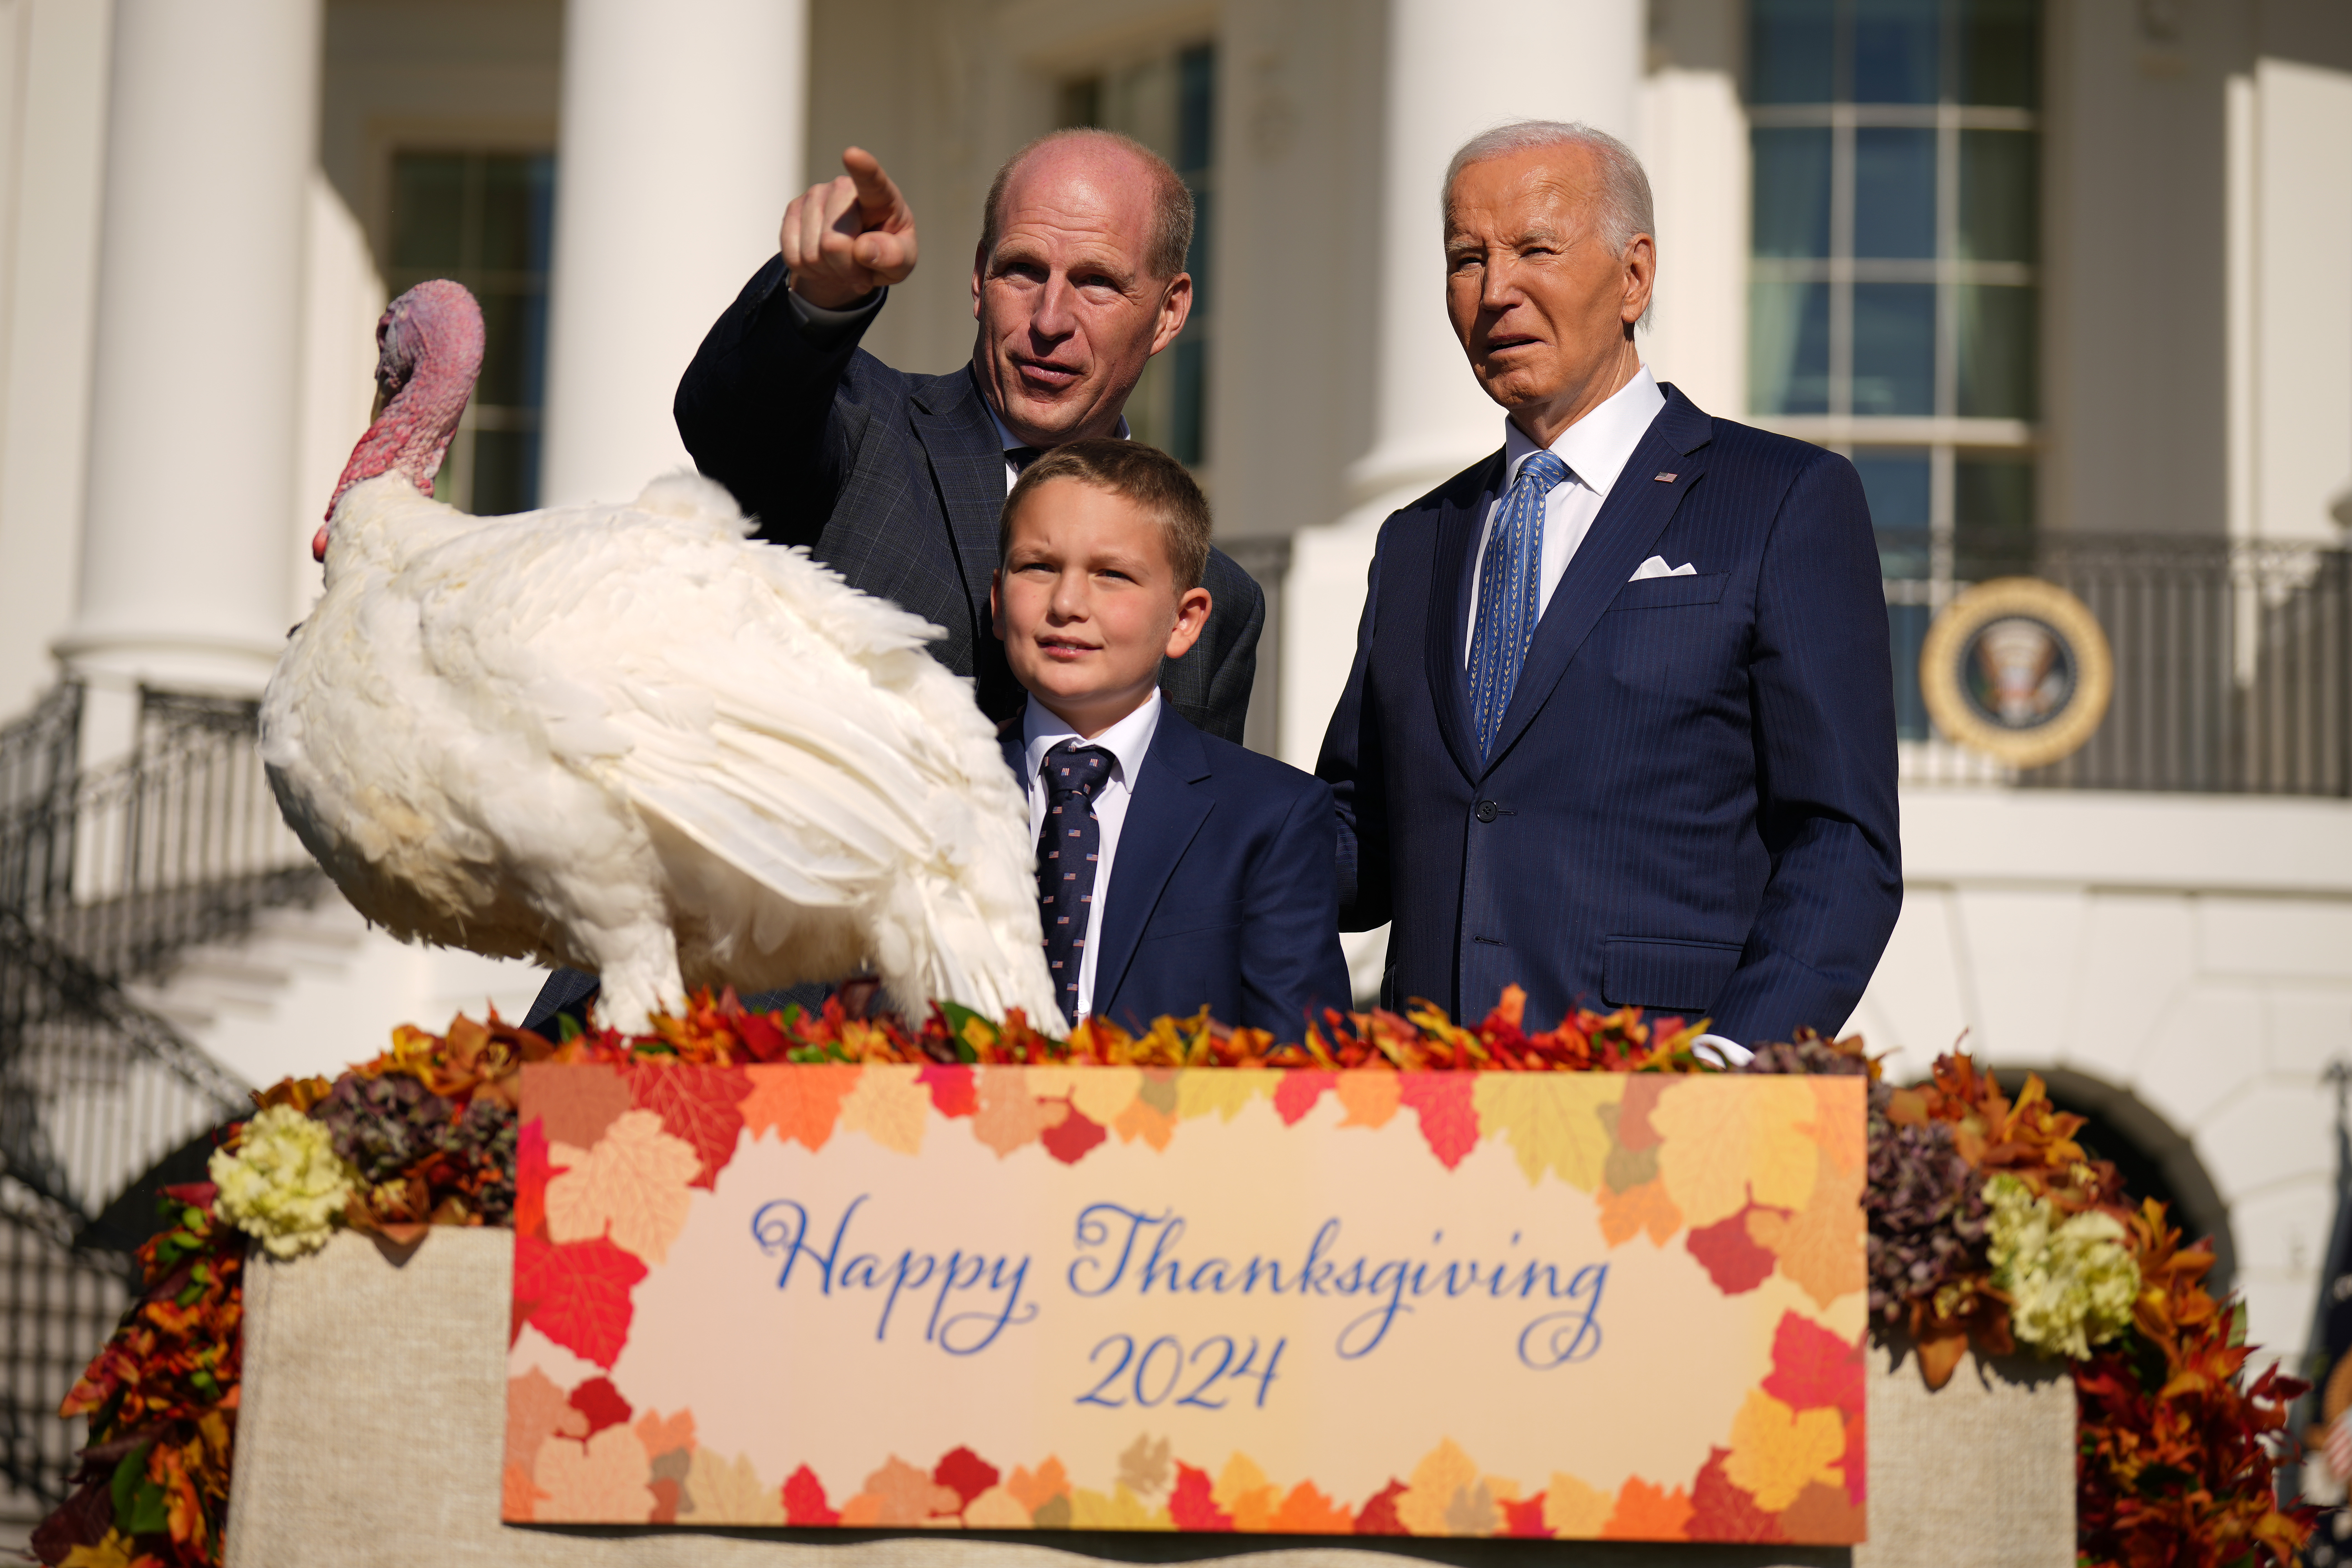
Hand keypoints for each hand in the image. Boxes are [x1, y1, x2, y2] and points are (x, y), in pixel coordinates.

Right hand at [780, 147, 917, 308]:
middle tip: (860, 272)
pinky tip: (823, 262)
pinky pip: (792, 256)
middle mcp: (843, 188)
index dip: (862, 168)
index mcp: (880, 196)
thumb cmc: (885, 255)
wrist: (856, 259)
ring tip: (843, 264)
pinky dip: (809, 271)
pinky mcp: (793, 210)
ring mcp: (815, 195)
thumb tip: (864, 249)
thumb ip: (893, 257)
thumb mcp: (901, 263)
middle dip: (846, 268)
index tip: (852, 154)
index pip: (871, 180)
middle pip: (833, 242)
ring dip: (828, 271)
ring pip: (811, 254)